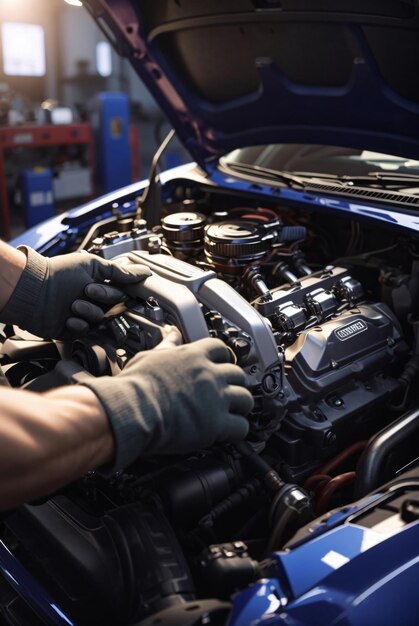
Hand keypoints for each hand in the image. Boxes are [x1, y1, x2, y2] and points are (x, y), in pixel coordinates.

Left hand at [0, 247, 150, 338]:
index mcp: (101, 284)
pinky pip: (87, 332)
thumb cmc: (59, 273)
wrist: (33, 291)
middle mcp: (95, 300)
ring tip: (73, 304)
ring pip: (101, 320)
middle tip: (86, 290)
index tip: (116, 288)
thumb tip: (146, 272)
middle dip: (102, 298)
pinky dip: (79, 325)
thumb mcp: (92, 265)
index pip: (123, 292)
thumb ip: (119, 272)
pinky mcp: (75, 330)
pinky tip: (68, 319)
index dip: (120, 291)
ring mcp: (85, 316)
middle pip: (114, 307)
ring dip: (89, 311)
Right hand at [83, 338, 253, 469]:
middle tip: (226, 392)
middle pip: (238, 374)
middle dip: (234, 383)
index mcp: (194, 356)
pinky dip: (238, 430)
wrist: (132, 410)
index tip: (219, 367)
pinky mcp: (217, 423)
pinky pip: (241, 427)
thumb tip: (172, 334)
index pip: (221, 350)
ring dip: (240, 406)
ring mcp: (216, 398)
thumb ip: (167, 345)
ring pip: (246, 399)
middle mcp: (209, 374)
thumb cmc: (135, 386)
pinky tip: (230, 433)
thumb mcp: (151, 356)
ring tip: (232, 413)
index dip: (222, 359)